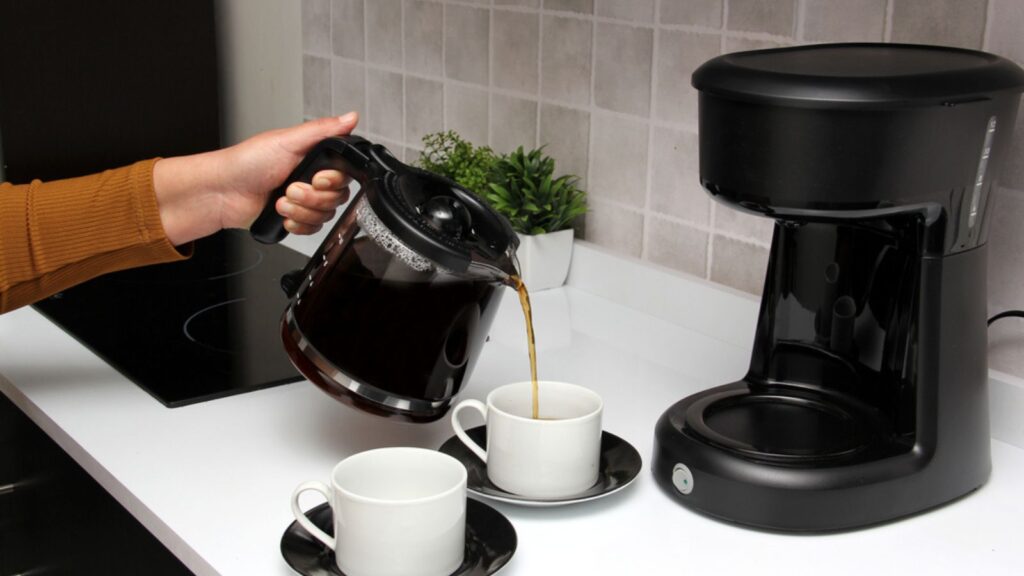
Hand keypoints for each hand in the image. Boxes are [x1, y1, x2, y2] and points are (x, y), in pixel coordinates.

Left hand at [153, 112, 359, 244]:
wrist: (222, 193)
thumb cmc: (246, 162)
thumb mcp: (287, 141)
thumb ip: (322, 130)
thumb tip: (350, 118)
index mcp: (312, 158)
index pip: (343, 174)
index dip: (332, 181)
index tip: (316, 178)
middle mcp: (310, 179)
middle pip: (337, 197)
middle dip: (312, 197)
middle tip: (290, 188)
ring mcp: (303, 200)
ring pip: (325, 215)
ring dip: (301, 211)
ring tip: (280, 200)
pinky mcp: (295, 218)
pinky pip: (313, 229)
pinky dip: (298, 224)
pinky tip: (283, 215)